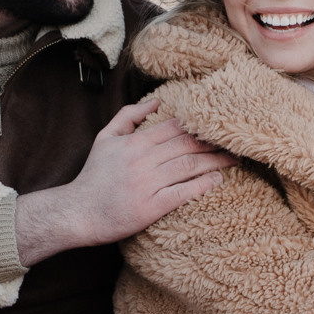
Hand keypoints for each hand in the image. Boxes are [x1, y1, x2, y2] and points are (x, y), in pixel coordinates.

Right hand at [15, 97, 234, 264]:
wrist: (78, 212)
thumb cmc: (93, 176)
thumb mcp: (104, 139)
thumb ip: (127, 117)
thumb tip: (155, 101)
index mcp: (134, 143)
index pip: (174, 128)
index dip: (199, 125)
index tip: (220, 124)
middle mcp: (142, 161)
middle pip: (187, 146)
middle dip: (214, 142)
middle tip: (236, 141)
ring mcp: (147, 184)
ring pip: (188, 166)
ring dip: (215, 161)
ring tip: (234, 159)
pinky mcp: (150, 207)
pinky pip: (182, 193)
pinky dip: (202, 185)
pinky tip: (218, 180)